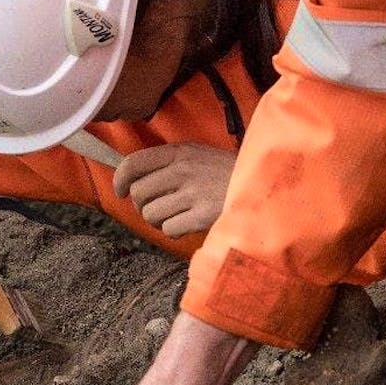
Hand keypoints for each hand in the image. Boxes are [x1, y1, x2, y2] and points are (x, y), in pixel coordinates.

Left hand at [113, 144, 236, 236]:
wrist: (265, 186)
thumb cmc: (228, 174)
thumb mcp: (200, 155)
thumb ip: (170, 163)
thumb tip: (134, 179)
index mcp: (180, 152)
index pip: (133, 163)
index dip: (120, 180)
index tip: (121, 191)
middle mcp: (183, 170)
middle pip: (139, 194)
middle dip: (143, 206)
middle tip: (159, 208)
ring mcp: (193, 193)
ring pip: (151, 214)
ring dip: (159, 221)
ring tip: (176, 217)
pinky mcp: (202, 215)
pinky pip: (169, 229)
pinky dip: (174, 232)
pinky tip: (188, 225)